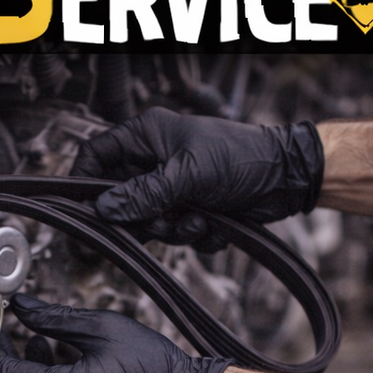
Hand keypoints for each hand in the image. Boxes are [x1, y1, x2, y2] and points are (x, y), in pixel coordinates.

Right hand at [72, 107, 323, 248]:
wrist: (287, 177)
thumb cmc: (242, 158)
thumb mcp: (188, 175)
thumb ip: (145, 194)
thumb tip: (105, 209)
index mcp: (148, 136)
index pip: (97, 154)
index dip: (85, 180)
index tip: (85, 208)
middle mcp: (156, 161)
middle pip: (122, 200)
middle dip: (146, 218)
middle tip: (166, 220)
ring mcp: (173, 187)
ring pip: (151, 223)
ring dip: (176, 230)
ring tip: (201, 220)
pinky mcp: (191, 209)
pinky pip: (177, 234)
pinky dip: (197, 236)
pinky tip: (217, 223)